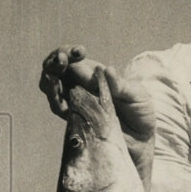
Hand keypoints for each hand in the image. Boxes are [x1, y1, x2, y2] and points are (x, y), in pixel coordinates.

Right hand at [40, 45, 154, 172]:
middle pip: (55, 68)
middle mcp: (80, 84)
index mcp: (94, 74)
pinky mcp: (74, 118)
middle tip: (62, 60)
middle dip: (54, 62)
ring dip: (50, 80)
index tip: (80, 51)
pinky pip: (58, 108)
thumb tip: (107, 69)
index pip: (73, 57)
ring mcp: (75, 100)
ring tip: (54, 78)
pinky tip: (62, 101)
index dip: (70, 52)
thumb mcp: (137, 95)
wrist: (140, 139)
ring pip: (51, 86)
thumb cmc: (140, 112)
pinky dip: (56, 102)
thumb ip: (121, 85)